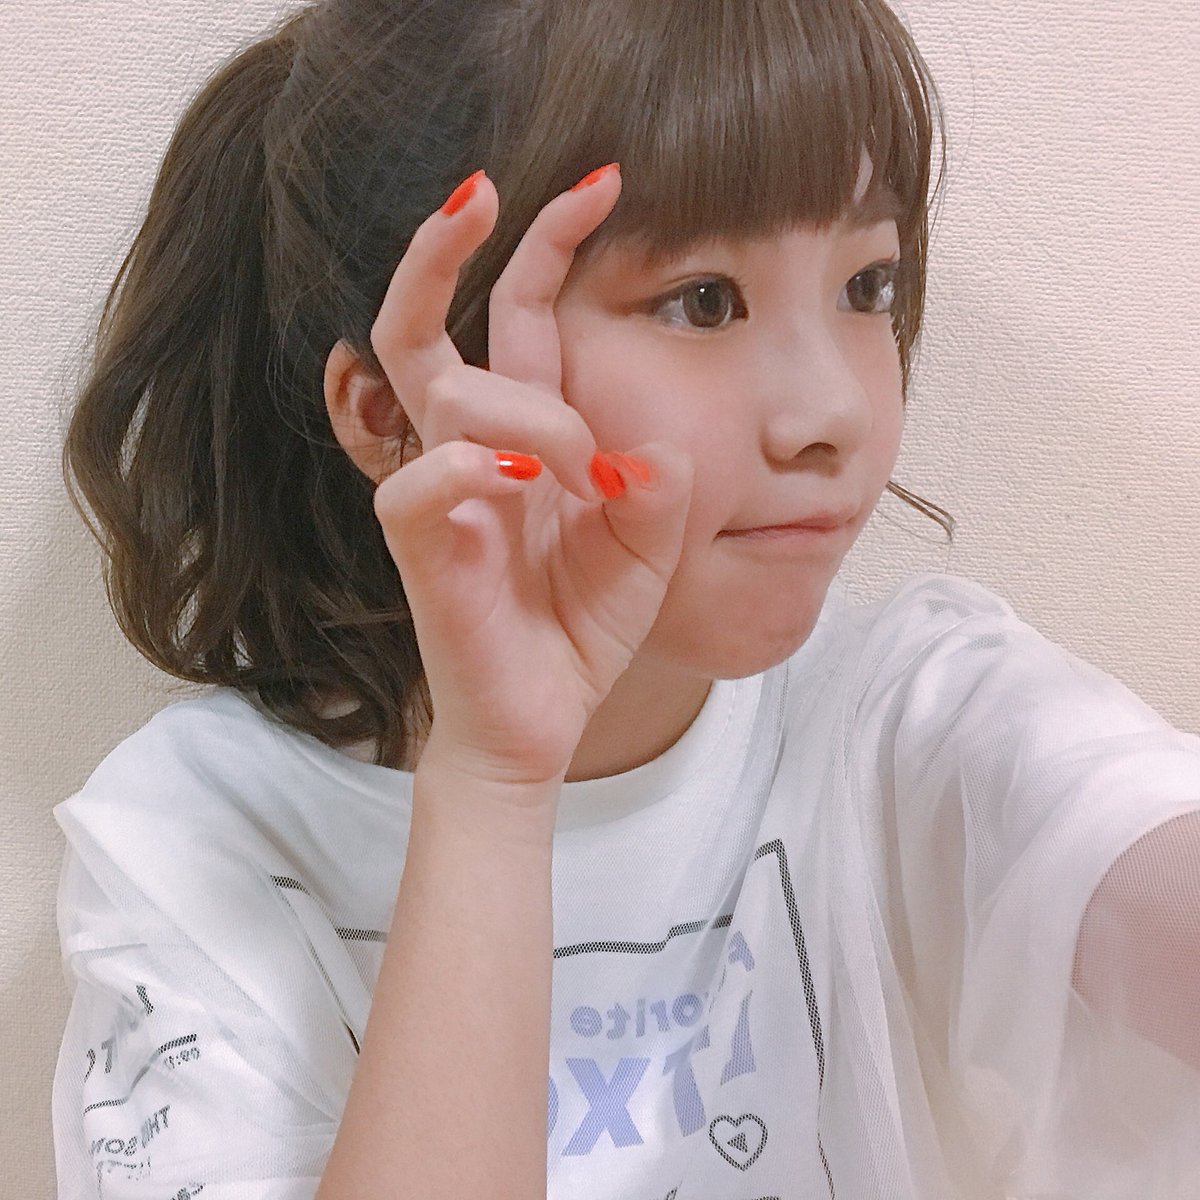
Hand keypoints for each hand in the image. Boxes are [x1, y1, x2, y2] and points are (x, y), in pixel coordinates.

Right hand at [368, 165, 693, 792]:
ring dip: (529, 408)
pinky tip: (524, 485)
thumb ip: (657, 494)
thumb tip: (653, 448)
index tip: (601, 182)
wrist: (541, 722)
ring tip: (582, 470)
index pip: (517, 320)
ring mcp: (437, 495)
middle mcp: (472, 452)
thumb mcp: (646, 554)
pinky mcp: (418, 547)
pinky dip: (475, 465)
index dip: (545, 247)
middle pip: (422, 324)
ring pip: (445, 389)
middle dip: (444, 247)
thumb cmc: (579, 633)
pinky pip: (422, 477)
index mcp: (525, 440)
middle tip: (479, 187)